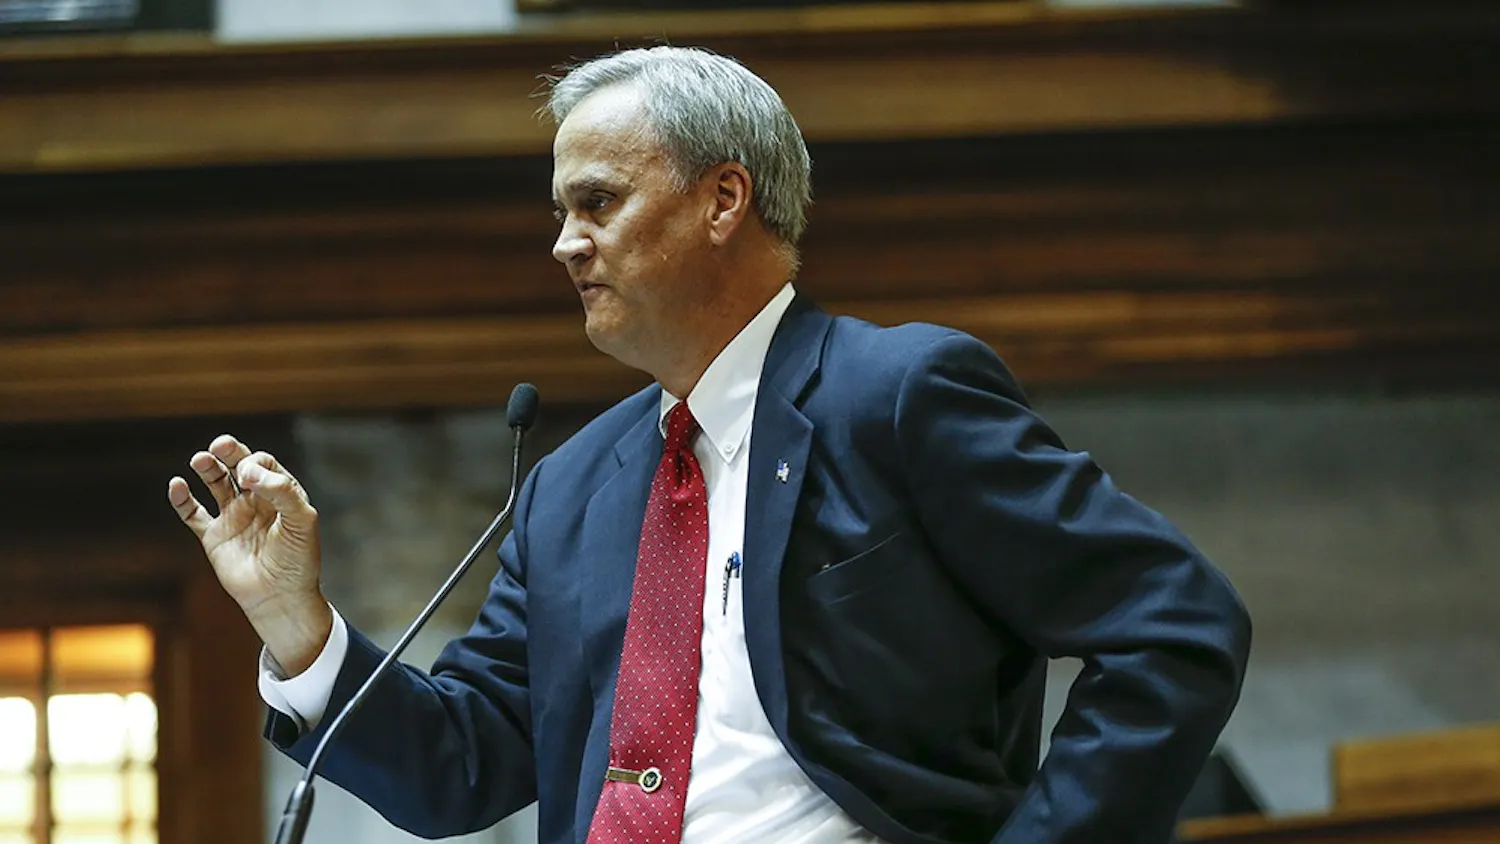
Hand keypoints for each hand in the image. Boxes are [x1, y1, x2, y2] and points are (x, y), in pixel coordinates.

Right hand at [167, 435, 331, 674]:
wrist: (281, 597)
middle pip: (237, 466)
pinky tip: (177, 484)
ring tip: (200, 459)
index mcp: (280, 493)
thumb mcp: (301, 520)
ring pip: (214, 483)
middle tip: (219, 445)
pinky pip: (192, 514)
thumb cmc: (298, 559)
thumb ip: (282, 491)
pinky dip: (182, 499)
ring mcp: (233, 517)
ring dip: (207, 468)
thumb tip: (249, 471)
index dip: (255, 463)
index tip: (250, 477)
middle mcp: (255, 501)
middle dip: (228, 452)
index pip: (263, 464)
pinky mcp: (214, 537)